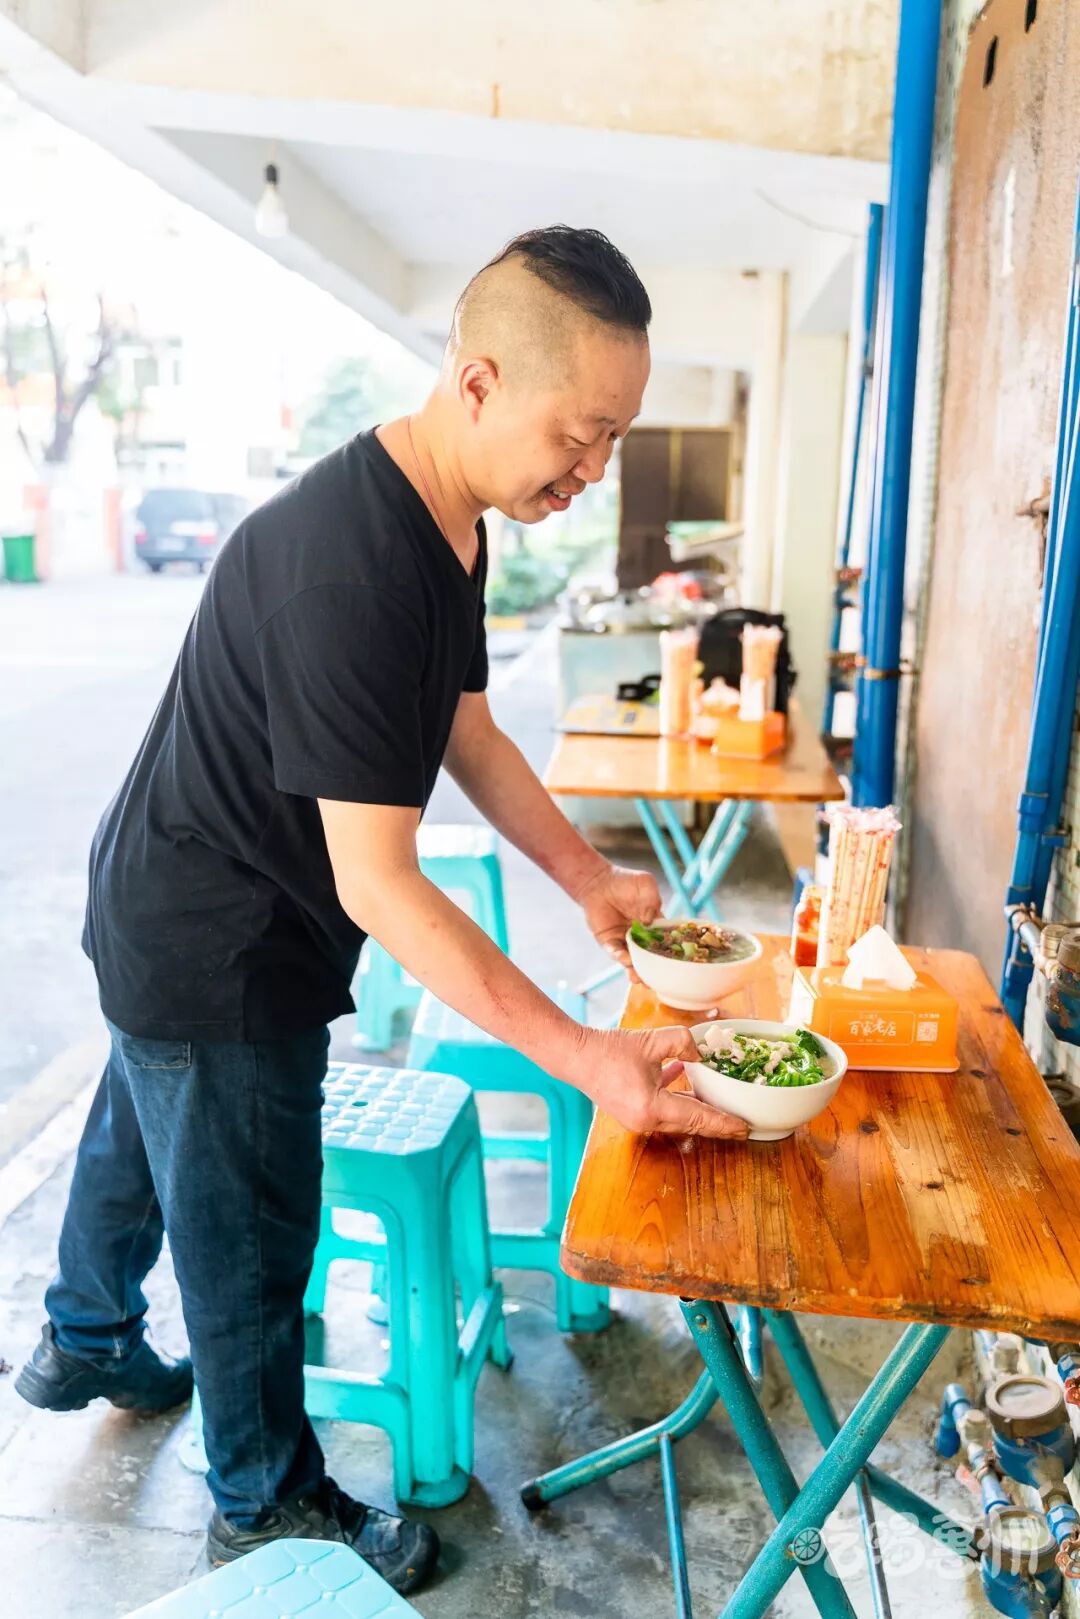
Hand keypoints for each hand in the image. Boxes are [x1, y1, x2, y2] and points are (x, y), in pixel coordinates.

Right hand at [571, 1024, 748, 1139]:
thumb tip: (700, 1054)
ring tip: (721, 1107)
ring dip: (699, 1112)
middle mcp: (646, 1121)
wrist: (575, 1057)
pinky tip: (686, 1081)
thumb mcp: (652, 1040)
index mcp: (653, 1107)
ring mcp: (638, 1120)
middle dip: (717, 1123)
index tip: (745, 1128)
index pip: (698, 1118)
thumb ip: (683, 1042)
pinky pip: (664, 1111)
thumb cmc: (609, 1050)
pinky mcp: (632, 1113)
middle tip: (742, 1124)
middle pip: (691, 1124)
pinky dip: (678, 1100)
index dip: (724, 1123)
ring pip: (678, 1119)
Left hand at [575, 862, 662, 977]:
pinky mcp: (609, 942)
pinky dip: (620, 956)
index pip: (667, 940)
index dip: (672, 952)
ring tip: (639, 979)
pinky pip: (615, 952)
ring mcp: (626, 941)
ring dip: (636, 970)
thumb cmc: (625, 882)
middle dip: (654, 969)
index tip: (677, 964)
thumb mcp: (645, 884)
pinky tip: (625, 959)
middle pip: (650, 956)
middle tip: (658, 980)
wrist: (599, 882)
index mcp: (656, 924)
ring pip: (633, 960)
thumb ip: (652, 900)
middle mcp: (642, 936)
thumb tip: (650, 921)